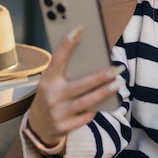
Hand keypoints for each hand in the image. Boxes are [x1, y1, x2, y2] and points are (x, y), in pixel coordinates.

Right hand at [27, 26, 124, 146]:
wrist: (38, 126)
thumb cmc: (51, 96)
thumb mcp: (51, 83)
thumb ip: (65, 74)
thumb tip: (92, 61)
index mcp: (47, 80)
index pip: (57, 59)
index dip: (67, 45)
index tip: (79, 30)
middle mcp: (52, 96)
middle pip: (81, 85)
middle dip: (101, 76)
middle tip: (116, 68)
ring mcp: (58, 113)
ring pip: (88, 101)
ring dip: (105, 92)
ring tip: (119, 83)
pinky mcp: (65, 127)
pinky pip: (86, 116)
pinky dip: (95, 109)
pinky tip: (103, 103)